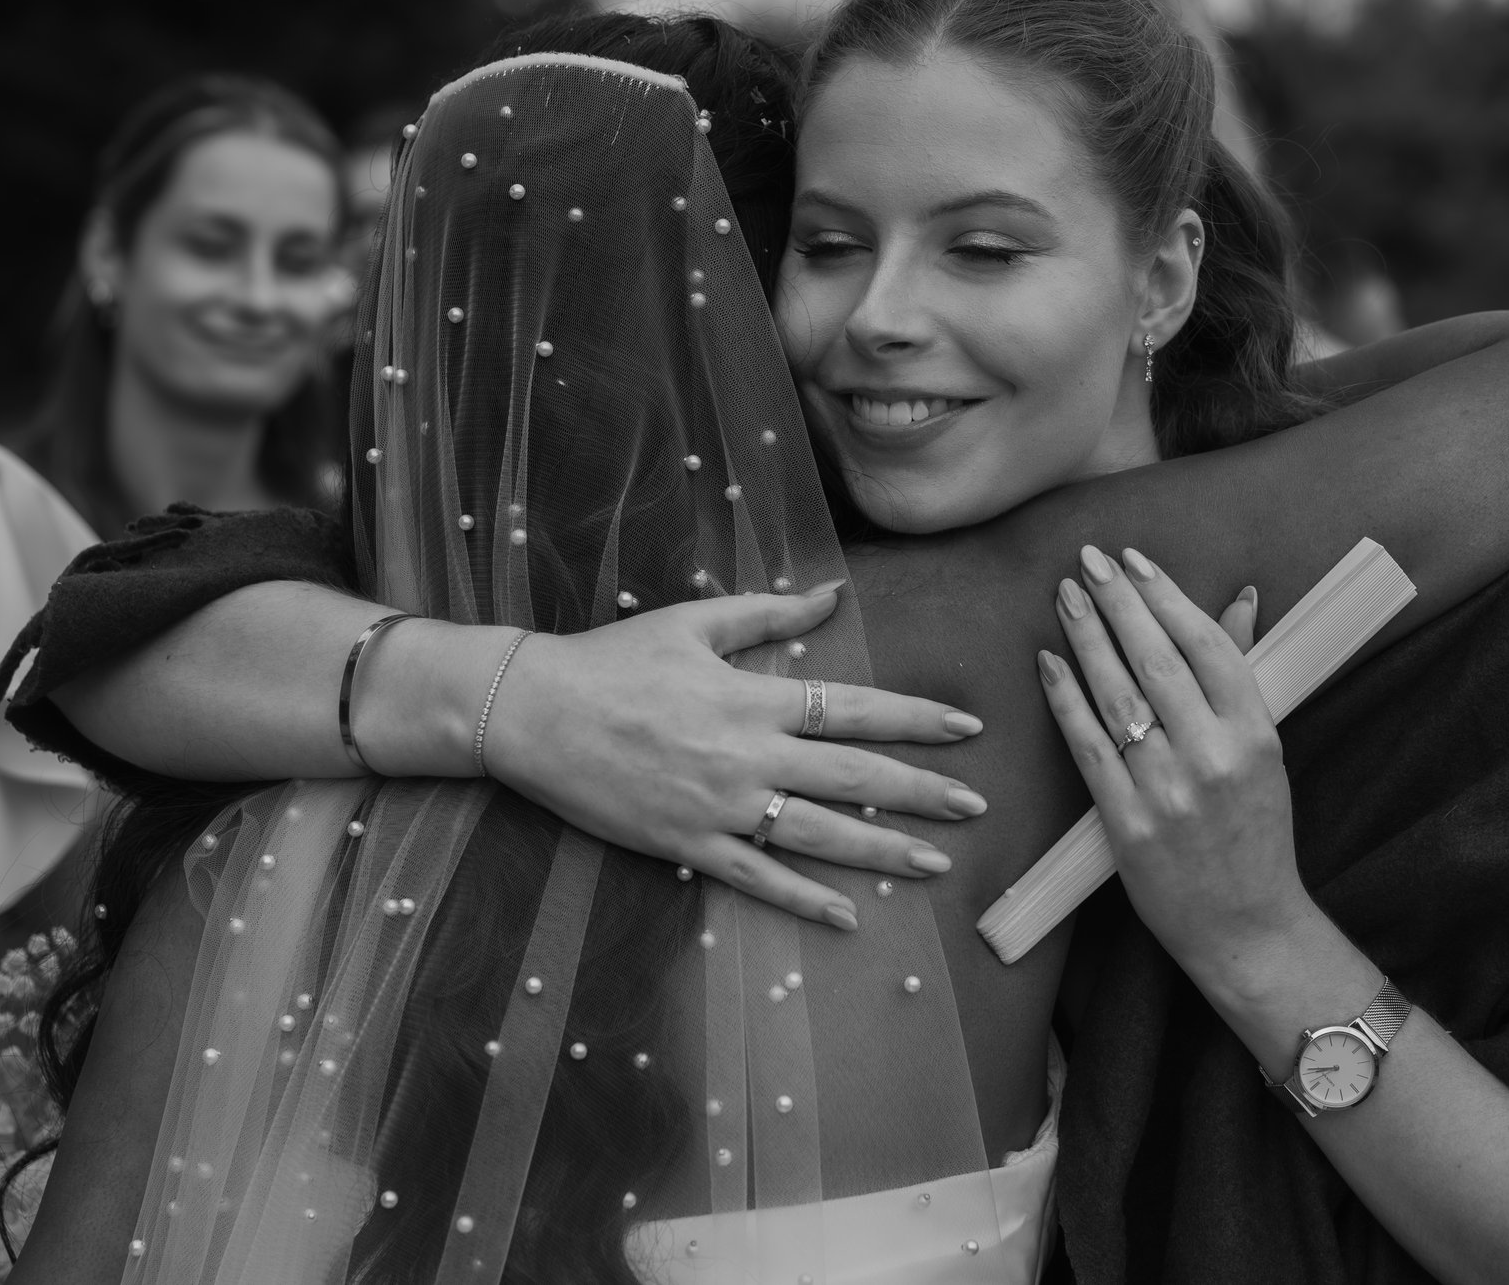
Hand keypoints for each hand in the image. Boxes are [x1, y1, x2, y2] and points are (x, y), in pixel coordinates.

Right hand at [485, 583, 988, 928]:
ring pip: (819, 834)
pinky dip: (805, 899)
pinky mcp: (686, 845)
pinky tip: (849, 915)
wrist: (531, 712)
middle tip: (977, 805)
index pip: (855, 709)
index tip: (967, 726)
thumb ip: (770, 611)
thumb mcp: (695, 621)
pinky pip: (758, 878)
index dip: (915, 718)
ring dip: (884, 849)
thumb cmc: (611, 659)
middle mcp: (748, 754)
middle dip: (923, 790)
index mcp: (754, 696)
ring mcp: (720, 806)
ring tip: (938, 860)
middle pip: (854, 777)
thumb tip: (833, 593)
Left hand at [1039, 545, 1317, 997]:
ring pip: (1117, 696)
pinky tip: (1048, 662)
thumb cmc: (1257, 833)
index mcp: (1257, 734)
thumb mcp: (1265, 750)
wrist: (1247, 928)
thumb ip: (1242, 672)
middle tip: (1089, 560)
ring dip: (1086, 638)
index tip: (1135, 561)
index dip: (1166, 596)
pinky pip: (1088, 747)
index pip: (1206, 645)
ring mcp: (1168, 791)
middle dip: (1118, 602)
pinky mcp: (1127, 824)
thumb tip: (1240, 598)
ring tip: (1064, 595)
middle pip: (1156, 660)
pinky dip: (1065, 700)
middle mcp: (1214, 757)